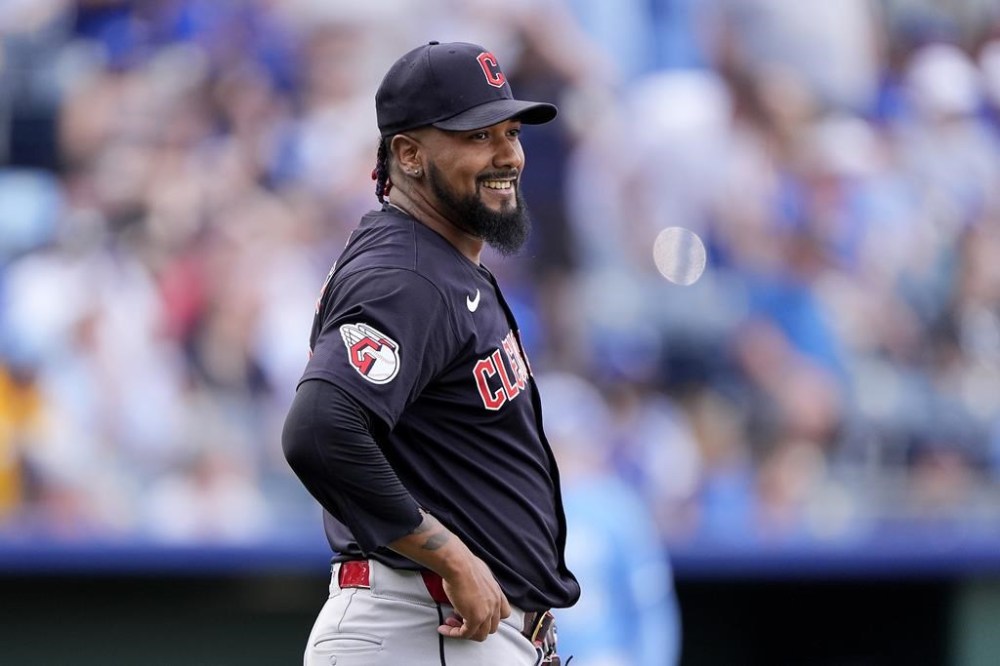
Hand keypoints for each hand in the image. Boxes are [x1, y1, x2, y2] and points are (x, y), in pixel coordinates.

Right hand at [387, 509, 510, 641]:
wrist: (458, 564)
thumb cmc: (464, 563)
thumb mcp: (479, 574)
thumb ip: (480, 586)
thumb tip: (469, 590)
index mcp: (497, 593)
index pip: (504, 614)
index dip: (490, 618)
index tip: (474, 614)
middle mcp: (495, 604)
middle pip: (492, 627)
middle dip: (476, 627)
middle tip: (459, 619)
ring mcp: (487, 613)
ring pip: (480, 635)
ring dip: (465, 632)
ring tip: (450, 624)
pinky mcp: (475, 619)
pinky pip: (465, 634)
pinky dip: (453, 633)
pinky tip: (443, 628)